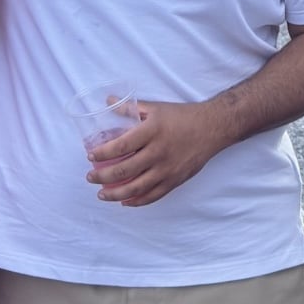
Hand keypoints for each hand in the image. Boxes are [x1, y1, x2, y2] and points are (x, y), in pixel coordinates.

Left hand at [86, 100, 231, 205]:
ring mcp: (167, 169)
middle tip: (90, 177)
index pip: (120, 146)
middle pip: (124, 170)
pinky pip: (153, 196)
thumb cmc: (183, 116)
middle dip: (102, 177)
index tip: (91, 156)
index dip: (102, 154)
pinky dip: (137, 201)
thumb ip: (131, 108)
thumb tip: (108, 101)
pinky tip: (125, 201)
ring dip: (115, 194)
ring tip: (102, 194)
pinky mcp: (175, 180)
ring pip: (136, 188)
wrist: (212, 128)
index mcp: (152, 132)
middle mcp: (158, 152)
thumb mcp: (156, 108)